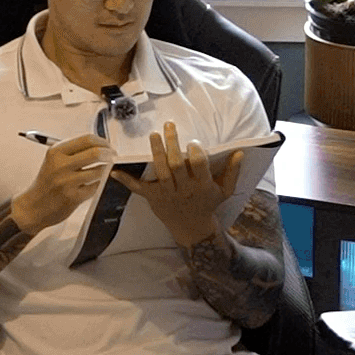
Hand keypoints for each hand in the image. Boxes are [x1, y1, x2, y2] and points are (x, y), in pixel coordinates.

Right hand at [10, 134, 111, 235]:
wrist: (33, 207)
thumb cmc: (47, 183)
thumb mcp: (54, 160)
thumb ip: (74, 151)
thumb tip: (101, 145)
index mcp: (56, 152)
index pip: (87, 139)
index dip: (103, 142)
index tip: (108, 146)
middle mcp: (60, 165)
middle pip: (96, 152)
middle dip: (110, 154)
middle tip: (113, 157)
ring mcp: (66, 181)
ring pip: (99, 171)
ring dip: (107, 171)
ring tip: (105, 172)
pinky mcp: (73, 196)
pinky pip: (96, 187)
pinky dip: (99, 184)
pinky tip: (95, 184)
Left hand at [118, 121, 242, 247]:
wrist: (192, 228)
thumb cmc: (209, 204)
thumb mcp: (225, 190)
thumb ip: (232, 171)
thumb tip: (239, 152)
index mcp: (202, 186)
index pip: (198, 166)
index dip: (196, 154)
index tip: (194, 142)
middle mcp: (184, 189)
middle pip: (176, 165)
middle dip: (172, 144)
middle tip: (169, 126)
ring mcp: (167, 194)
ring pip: (160, 172)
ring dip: (155, 153)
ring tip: (153, 135)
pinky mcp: (153, 198)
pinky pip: (138, 188)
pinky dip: (126, 180)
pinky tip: (114, 171)